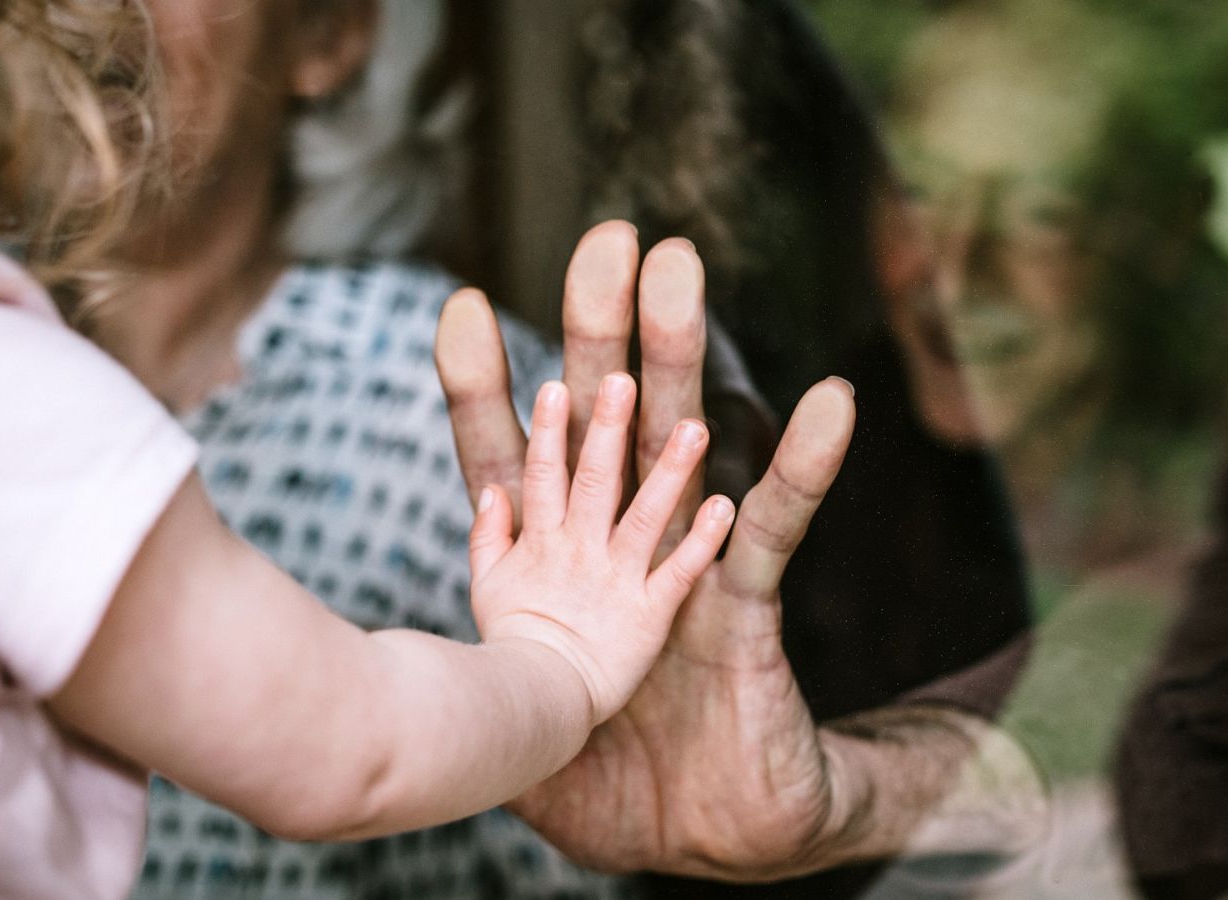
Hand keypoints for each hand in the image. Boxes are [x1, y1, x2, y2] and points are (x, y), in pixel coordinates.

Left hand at [437, 222, 866, 878]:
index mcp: (552, 572)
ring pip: (680, 447)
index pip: (511, 465)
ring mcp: (681, 569)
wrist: (700, 835)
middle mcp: (616, 549)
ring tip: (680, 275)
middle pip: (600, 424)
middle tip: (602, 242)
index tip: (463, 307)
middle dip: (597, 333)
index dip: (486, 395)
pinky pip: (777, 532)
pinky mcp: (744, 608)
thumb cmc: (604, 785)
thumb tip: (401, 673)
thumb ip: (467, 688)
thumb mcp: (513, 736)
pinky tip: (826, 406)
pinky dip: (799, 470)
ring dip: (682, 361)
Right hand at [468, 373, 734, 724]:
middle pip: (594, 480)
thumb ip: (488, 534)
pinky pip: (678, 572)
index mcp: (542, 541)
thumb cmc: (511, 648)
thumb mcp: (487, 586)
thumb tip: (490, 489)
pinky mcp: (648, 614)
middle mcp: (579, 551)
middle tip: (622, 380)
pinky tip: (725, 506)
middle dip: (606, 429)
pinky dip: (701, 541)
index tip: (554, 385)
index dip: (549, 432)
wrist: (533, 708)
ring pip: (645, 515)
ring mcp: (615, 580)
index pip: (543, 475)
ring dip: (670, 471)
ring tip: (695, 428)